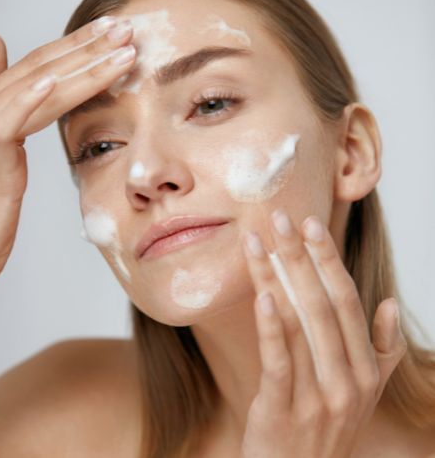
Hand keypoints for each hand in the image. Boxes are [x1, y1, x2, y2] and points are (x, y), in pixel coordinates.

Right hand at [0, 18, 135, 293]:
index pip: (38, 64)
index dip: (76, 44)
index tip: (113, 30)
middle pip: (41, 69)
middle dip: (88, 46)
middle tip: (125, 28)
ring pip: (36, 90)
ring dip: (81, 67)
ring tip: (119, 49)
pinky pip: (9, 127)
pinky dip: (30, 101)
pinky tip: (56, 81)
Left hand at [239, 208, 406, 457]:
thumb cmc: (322, 426)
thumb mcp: (361, 393)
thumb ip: (378, 350)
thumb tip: (385, 303)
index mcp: (366, 369)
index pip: (348, 301)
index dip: (328, 260)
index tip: (310, 224)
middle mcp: (348, 381)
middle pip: (322, 304)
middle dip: (300, 257)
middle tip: (280, 217)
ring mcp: (318, 398)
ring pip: (297, 324)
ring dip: (275, 278)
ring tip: (257, 242)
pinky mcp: (283, 410)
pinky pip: (279, 360)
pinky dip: (271, 325)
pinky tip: (262, 294)